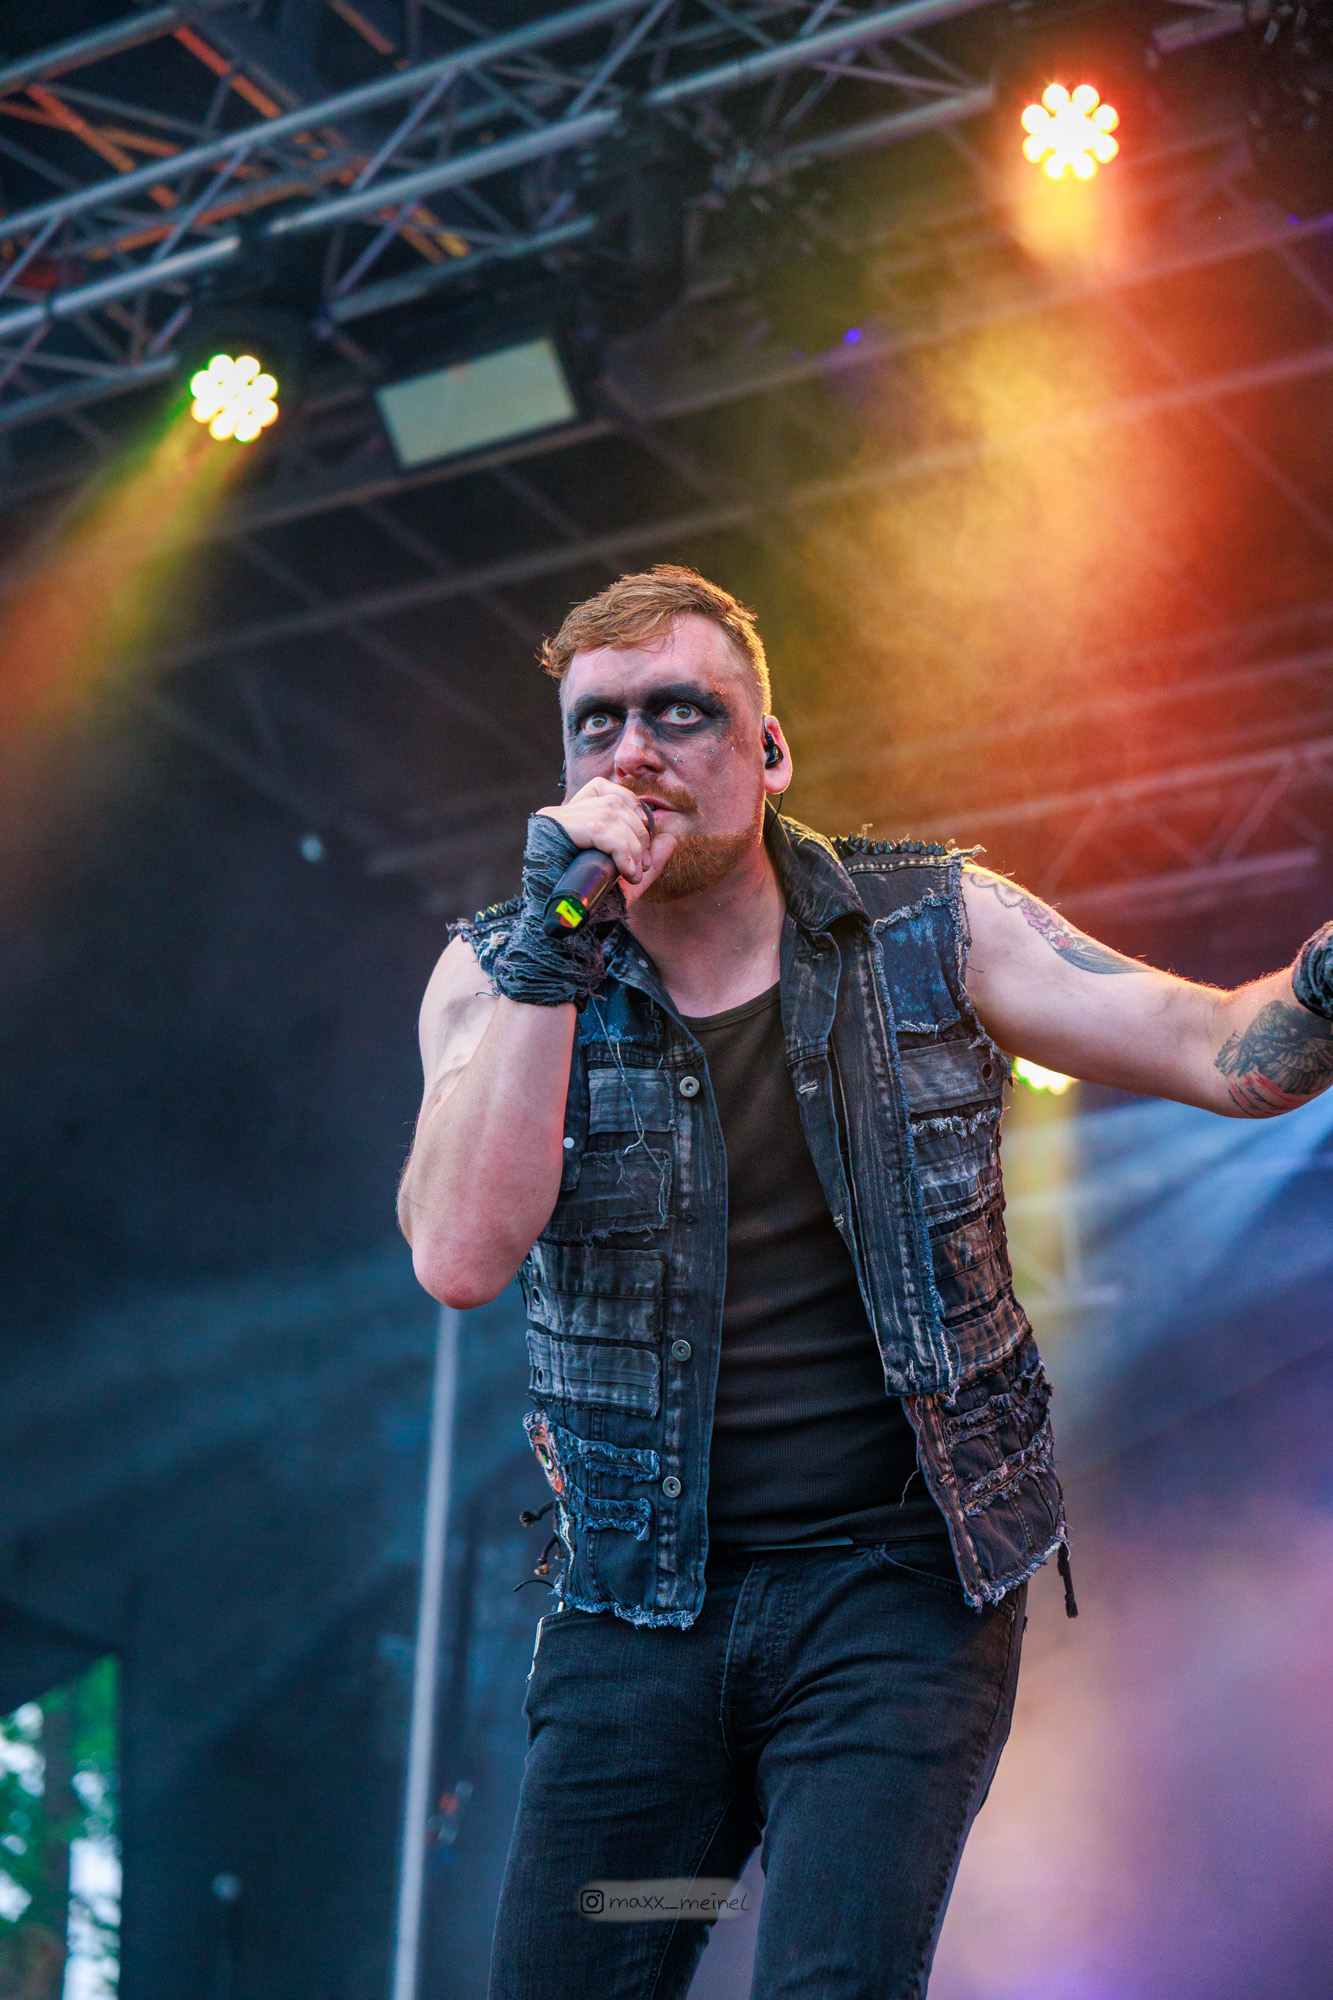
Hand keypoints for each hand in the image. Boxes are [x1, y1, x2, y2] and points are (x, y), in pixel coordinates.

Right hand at [538, 779, 677, 904]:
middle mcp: (564, 812)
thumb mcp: (624, 879)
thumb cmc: (588, 901)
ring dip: (631, 844)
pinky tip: (627, 871)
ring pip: (609, 813)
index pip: (608, 790)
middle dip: (638, 833)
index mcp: (576, 816)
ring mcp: (557, 818)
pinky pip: (599, 828)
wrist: (560, 924)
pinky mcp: (556, 828)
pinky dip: (620, 849)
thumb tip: (671, 839)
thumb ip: (647, 859)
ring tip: (635, 873)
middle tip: (643, 866)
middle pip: (614, 802)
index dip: (634, 809)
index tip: (645, 844)